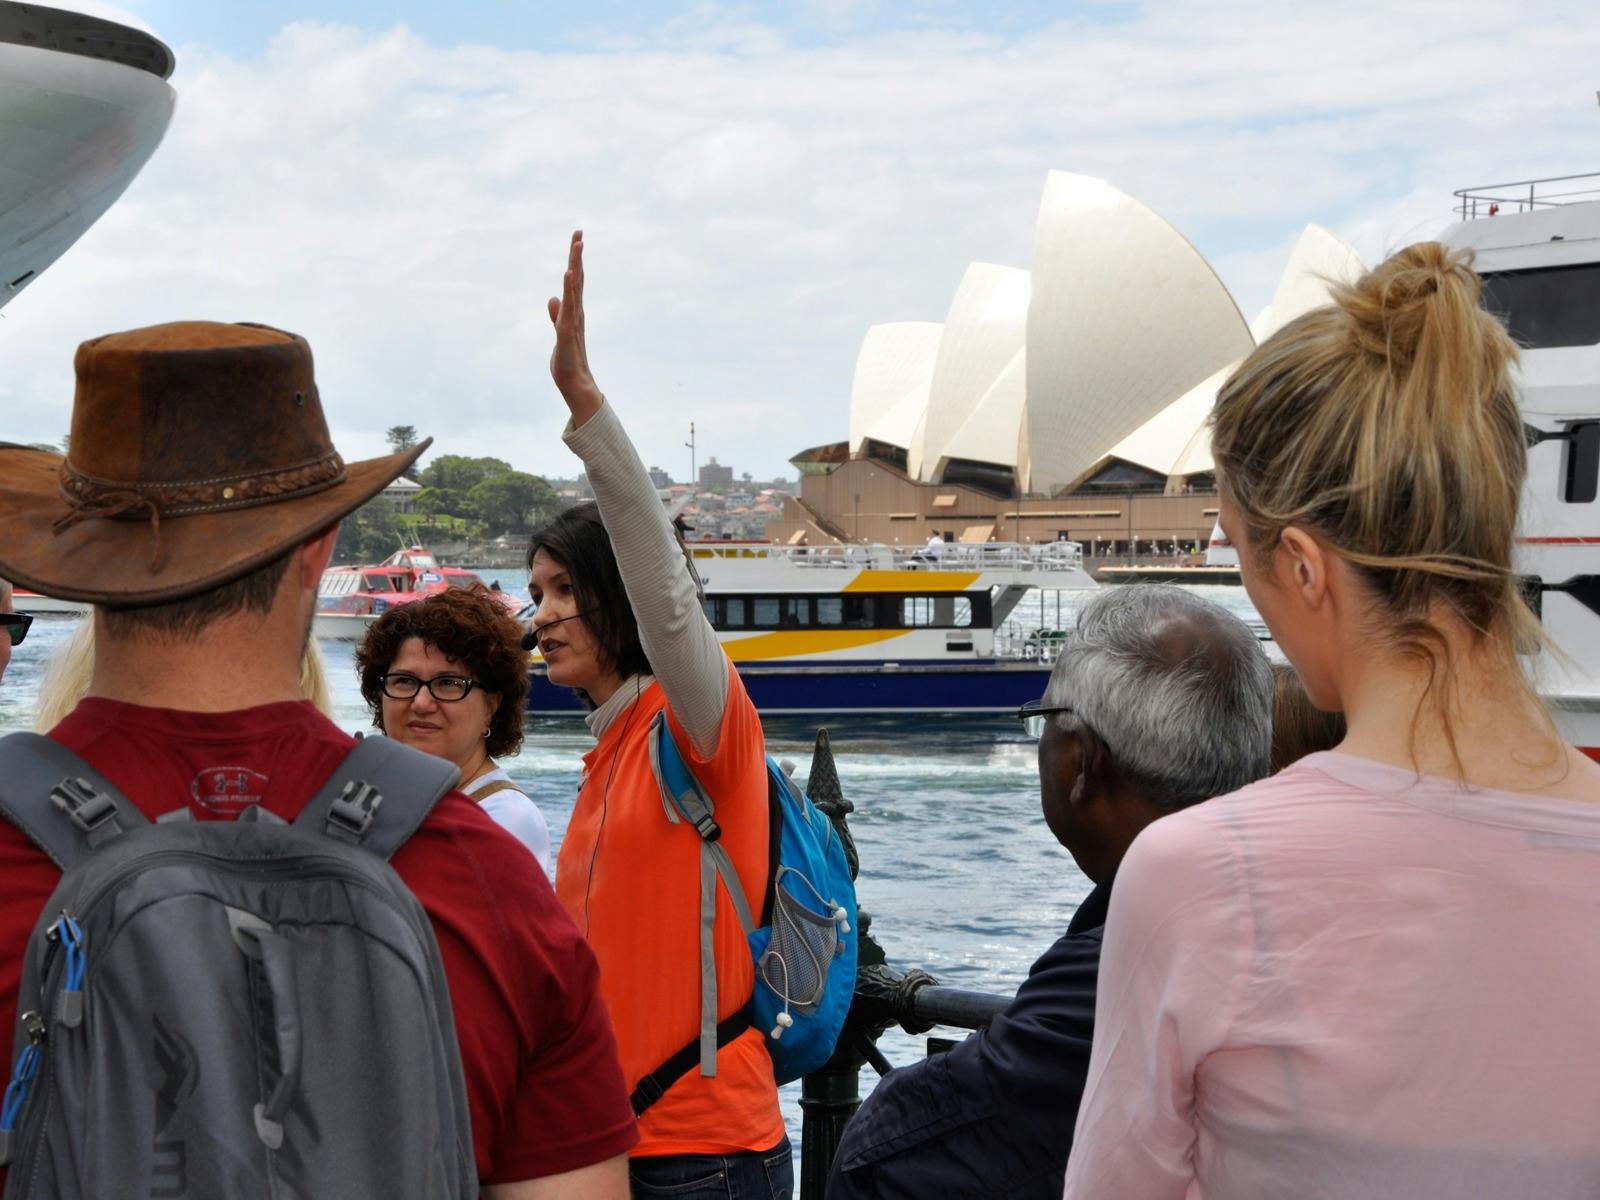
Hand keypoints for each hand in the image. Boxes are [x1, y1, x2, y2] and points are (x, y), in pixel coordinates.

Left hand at [548, 230, 603, 424]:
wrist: (574, 383)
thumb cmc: (567, 360)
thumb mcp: (558, 332)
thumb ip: (556, 314)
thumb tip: (552, 298)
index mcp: (574, 311)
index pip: (575, 281)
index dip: (575, 260)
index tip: (577, 239)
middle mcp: (577, 311)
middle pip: (578, 278)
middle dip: (577, 254)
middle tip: (579, 231)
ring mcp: (573, 320)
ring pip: (575, 287)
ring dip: (575, 264)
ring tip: (577, 244)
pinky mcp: (567, 330)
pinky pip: (569, 305)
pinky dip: (570, 288)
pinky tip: (569, 273)